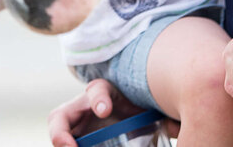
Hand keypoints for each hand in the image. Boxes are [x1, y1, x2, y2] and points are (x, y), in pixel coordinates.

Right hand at [47, 79, 170, 146]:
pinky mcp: (78, 140)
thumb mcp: (149, 108)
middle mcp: (84, 111)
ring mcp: (76, 128)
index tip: (104, 110)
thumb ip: (164, 115)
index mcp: (105, 95)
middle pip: (61, 116)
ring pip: (57, 134)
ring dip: (60, 144)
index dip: (98, 99)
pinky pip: (66, 145)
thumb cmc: (140, 108)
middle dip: (60, 133)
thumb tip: (175, 125)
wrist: (131, 115)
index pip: (98, 90)